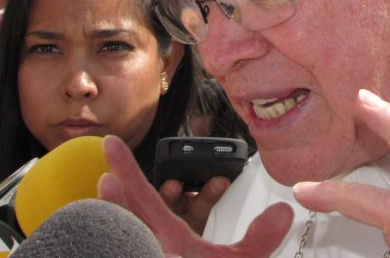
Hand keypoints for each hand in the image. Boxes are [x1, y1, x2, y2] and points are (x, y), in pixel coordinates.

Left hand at [99, 135, 292, 256]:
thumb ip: (260, 239)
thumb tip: (282, 211)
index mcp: (169, 242)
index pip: (142, 196)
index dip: (125, 166)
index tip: (108, 144)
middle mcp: (147, 250)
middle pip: (120, 215)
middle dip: (114, 195)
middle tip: (107, 178)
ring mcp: (140, 257)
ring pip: (115, 237)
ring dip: (113, 221)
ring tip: (110, 207)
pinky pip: (124, 251)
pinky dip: (122, 244)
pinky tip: (128, 242)